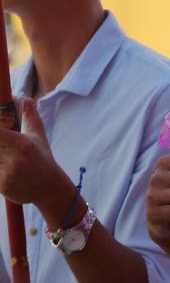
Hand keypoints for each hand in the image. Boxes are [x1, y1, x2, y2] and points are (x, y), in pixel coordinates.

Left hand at [0, 99, 74, 218]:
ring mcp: (8, 173)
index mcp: (22, 143)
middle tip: (3, 146)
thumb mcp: (38, 134)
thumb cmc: (42, 157)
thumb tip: (24, 98)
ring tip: (5, 155)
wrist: (49, 187)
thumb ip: (30, 115)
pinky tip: (5, 169)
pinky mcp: (3, 186)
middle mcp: (15, 158)